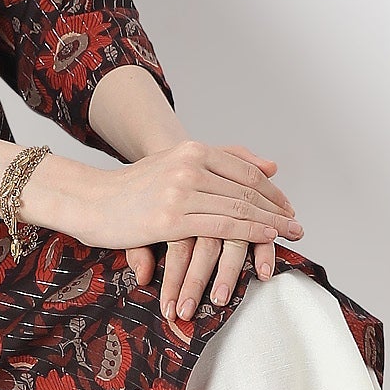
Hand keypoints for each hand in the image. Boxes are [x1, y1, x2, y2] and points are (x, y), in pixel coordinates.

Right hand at [44, 139, 303, 320]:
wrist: (92, 201)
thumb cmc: (134, 188)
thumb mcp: (176, 164)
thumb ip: (220, 162)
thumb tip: (270, 166)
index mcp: (191, 150)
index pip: (243, 170)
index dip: (270, 190)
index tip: (287, 207)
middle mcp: (189, 165)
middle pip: (245, 189)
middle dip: (276, 208)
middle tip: (297, 224)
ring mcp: (181, 191)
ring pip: (238, 207)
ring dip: (270, 223)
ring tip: (289, 235)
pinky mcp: (172, 218)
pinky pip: (222, 226)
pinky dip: (249, 233)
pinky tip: (265, 240)